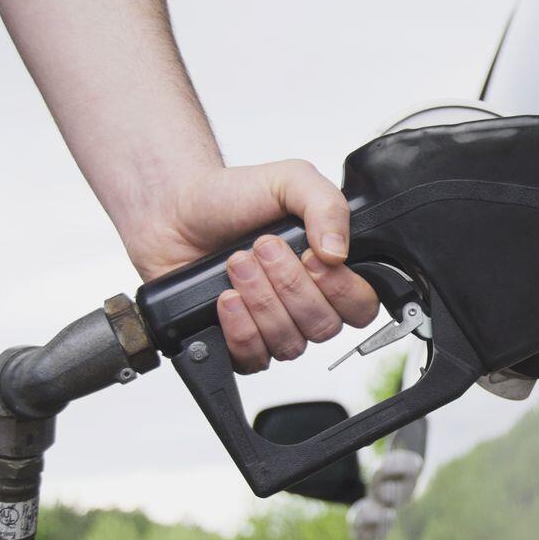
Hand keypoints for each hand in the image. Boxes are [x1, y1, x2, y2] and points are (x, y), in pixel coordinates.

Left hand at [126, 161, 378, 372]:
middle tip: (262, 248)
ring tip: (237, 264)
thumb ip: (327, 206)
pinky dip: (241, 328)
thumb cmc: (234, 196)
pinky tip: (226, 298)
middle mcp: (306, 304)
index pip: (361, 306)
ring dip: (262, 302)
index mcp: (329, 271)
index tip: (311, 256)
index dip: (340, 288)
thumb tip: (339, 254)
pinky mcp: (239, 343)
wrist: (176, 209)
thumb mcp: (291, 180)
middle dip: (289, 286)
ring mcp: (274, 327)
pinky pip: (255, 358)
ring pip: (290, 344)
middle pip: (324, 327)